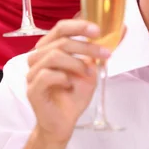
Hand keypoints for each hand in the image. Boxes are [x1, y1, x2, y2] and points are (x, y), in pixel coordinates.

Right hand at [26, 20, 110, 144]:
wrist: (63, 122)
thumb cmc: (74, 94)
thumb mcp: (90, 69)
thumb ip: (95, 53)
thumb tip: (116, 33)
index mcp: (50, 48)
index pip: (61, 28)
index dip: (79, 26)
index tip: (98, 30)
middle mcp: (38, 57)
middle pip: (61, 41)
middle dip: (86, 46)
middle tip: (104, 53)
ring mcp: (33, 73)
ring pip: (53, 55)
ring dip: (76, 63)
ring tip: (87, 73)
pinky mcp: (32, 89)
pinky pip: (46, 75)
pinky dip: (63, 77)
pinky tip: (69, 85)